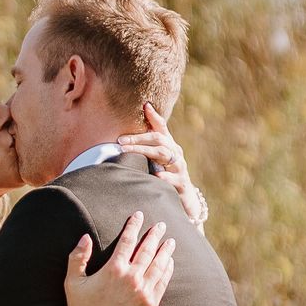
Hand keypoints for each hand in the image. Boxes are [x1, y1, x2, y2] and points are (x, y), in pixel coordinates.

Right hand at [64, 211, 175, 305]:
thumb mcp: (72, 283)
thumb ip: (77, 258)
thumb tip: (84, 237)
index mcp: (113, 269)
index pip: (127, 240)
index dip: (134, 226)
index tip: (139, 216)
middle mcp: (131, 278)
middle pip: (147, 250)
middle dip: (154, 235)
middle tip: (161, 225)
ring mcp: (143, 291)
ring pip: (158, 265)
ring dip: (165, 251)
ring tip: (171, 241)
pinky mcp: (150, 304)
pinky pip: (162, 282)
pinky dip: (167, 270)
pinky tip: (169, 263)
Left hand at [118, 100, 207, 229]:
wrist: (185, 199)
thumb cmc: (167, 176)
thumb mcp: (157, 161)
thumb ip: (146, 149)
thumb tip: (124, 138)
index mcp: (169, 146)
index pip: (162, 128)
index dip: (154, 117)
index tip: (145, 106)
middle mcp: (176, 153)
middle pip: (158, 139)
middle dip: (138, 138)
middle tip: (120, 140)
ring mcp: (180, 167)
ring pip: (163, 154)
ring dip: (144, 151)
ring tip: (127, 151)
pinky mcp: (181, 183)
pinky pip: (174, 178)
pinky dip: (165, 176)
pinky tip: (155, 175)